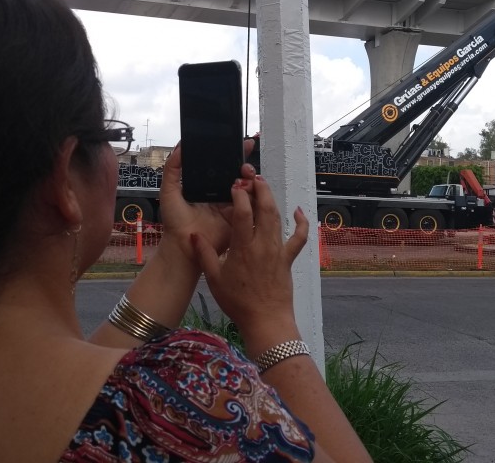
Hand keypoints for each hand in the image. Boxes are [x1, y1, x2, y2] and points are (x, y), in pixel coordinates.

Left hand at [156, 140, 255, 263]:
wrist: (182, 247)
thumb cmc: (175, 222)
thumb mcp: (169, 191)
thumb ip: (172, 168)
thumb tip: (180, 147)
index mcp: (208, 186)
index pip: (224, 166)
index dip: (234, 154)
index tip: (243, 144)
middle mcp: (222, 194)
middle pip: (239, 175)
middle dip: (246, 166)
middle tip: (245, 165)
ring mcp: (232, 206)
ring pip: (248, 188)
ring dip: (250, 180)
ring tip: (246, 176)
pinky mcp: (239, 219)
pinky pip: (251, 206)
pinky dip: (254, 197)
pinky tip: (249, 190)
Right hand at [191, 175, 308, 354]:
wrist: (266, 320)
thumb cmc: (238, 302)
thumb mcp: (214, 278)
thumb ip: (204, 254)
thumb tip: (193, 234)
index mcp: (243, 247)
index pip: (243, 212)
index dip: (239, 194)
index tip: (234, 184)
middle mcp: (263, 244)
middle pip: (265, 208)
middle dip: (259, 188)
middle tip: (252, 176)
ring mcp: (278, 250)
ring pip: (278, 218)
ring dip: (272, 199)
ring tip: (264, 185)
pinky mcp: (288, 259)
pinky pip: (299, 237)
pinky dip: (301, 222)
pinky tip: (298, 211)